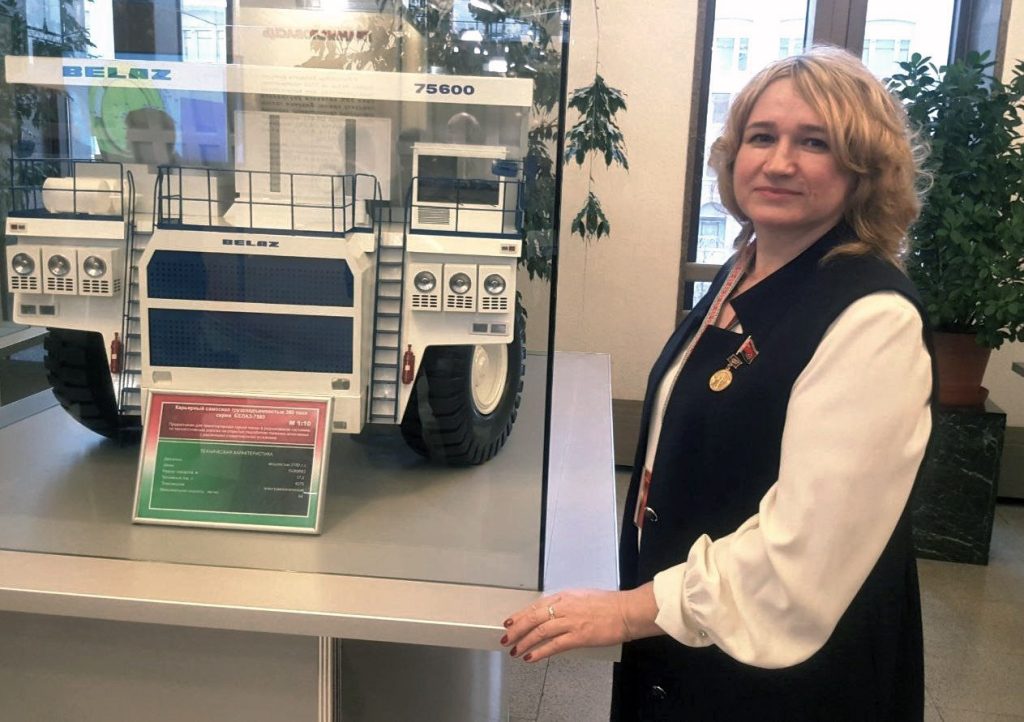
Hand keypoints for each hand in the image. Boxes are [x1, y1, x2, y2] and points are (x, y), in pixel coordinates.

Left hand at [500, 584, 660, 662]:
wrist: (626, 611)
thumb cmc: (609, 604)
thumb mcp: (582, 596)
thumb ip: (566, 603)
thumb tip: (553, 612)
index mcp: (564, 596)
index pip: (535, 606)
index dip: (520, 615)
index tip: (510, 621)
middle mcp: (564, 607)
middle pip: (533, 618)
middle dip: (516, 629)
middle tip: (506, 638)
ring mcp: (570, 622)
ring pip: (539, 632)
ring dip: (524, 642)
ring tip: (515, 650)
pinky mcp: (578, 637)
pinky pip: (553, 646)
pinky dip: (539, 652)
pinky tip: (531, 658)